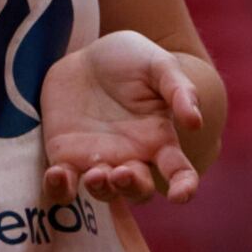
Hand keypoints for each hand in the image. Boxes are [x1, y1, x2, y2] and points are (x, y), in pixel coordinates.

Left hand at [40, 27, 207, 206]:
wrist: (84, 56)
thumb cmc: (130, 59)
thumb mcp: (159, 64)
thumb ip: (179, 90)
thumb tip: (195, 122)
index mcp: (158, 140)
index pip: (179, 173)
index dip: (183, 188)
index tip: (180, 195)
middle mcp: (131, 157)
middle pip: (138, 190)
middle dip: (132, 188)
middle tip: (121, 172)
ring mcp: (97, 161)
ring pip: (104, 193)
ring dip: (101, 191)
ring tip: (95, 174)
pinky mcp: (65, 158)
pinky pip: (63, 186)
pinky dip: (59, 189)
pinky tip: (56, 175)